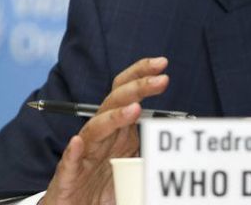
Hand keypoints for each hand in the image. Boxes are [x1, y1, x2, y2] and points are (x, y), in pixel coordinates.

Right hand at [41, 57, 169, 204]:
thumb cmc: (104, 186)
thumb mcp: (136, 166)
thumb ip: (153, 153)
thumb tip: (182, 146)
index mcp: (117, 131)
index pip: (127, 94)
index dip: (141, 76)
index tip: (161, 64)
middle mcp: (101, 137)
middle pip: (114, 103)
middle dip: (138, 88)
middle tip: (161, 79)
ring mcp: (84, 154)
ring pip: (95, 129)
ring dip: (114, 117)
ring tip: (135, 109)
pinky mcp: (68, 175)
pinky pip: (69, 160)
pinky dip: (73, 150)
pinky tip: (78, 142)